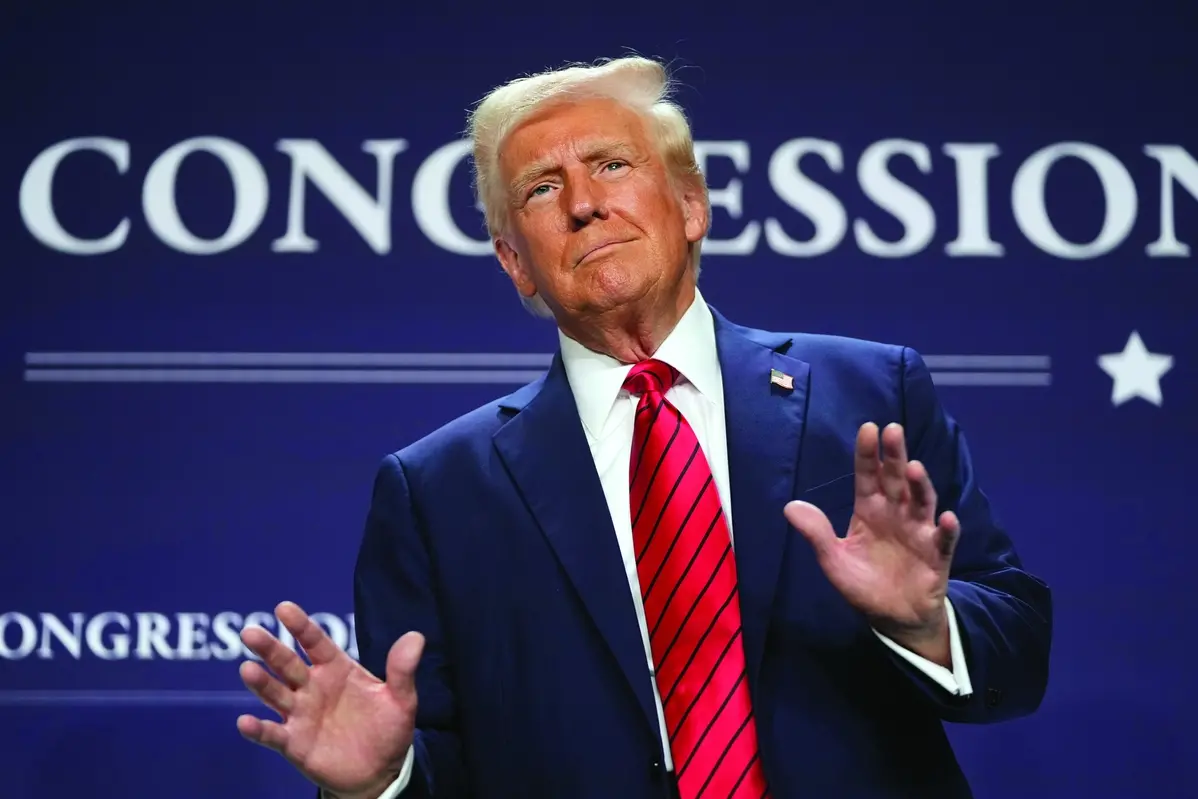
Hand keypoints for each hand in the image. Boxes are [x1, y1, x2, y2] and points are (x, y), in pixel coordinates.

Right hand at [237, 601, 422, 798]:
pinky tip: (245, 722)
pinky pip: (273, 735)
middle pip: (287, 664)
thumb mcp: (401, 699)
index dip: (301, 626)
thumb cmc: (388, 729)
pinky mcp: (294, 743)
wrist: (381, 772)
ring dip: (261, 683)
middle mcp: (313, 687)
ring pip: (275, 694)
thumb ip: (402, 670)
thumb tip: (416, 636)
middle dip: (269, 648)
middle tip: (250, 632)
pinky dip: (258, 730)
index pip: (315, 642)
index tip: (283, 608)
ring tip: (247, 670)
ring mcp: (301, 714)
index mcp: (337, 669)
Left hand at [783, 422, 959, 656]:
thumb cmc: (864, 585)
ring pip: (921, 501)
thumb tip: (790, 506)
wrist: (894, 618)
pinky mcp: (937, 554)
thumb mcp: (834, 561)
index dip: (867, 454)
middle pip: (896, 479)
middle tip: (893, 430)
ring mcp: (918, 531)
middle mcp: (896, 514)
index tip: (868, 429)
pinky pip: (944, 539)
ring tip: (914, 468)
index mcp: (869, 511)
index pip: (867, 476)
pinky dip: (947, 528)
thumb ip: (817, 534)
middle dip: (894, 456)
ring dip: (920, 485)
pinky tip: (946, 517)